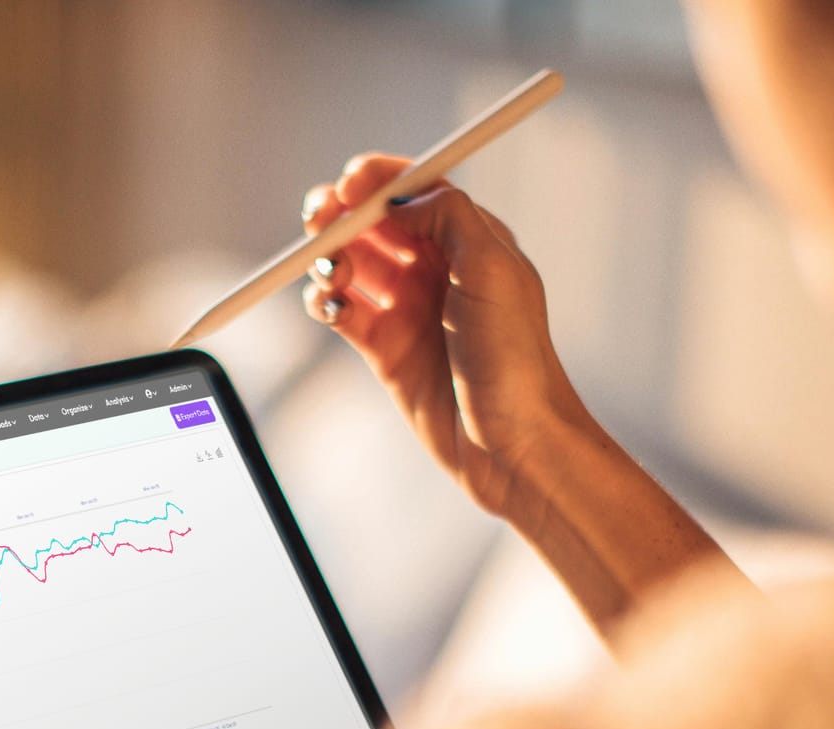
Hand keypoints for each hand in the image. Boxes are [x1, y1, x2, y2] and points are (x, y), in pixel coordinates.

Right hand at [300, 154, 746, 638]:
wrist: (511, 443)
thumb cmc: (515, 357)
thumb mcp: (493, 267)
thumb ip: (448, 215)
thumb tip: (400, 197)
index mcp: (470, 241)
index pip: (415, 189)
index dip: (378, 180)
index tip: (349, 183)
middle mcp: (436, 270)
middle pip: (373, 222)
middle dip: (340, 214)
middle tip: (318, 219)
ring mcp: (407, 309)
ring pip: (351, 263)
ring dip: (329, 258)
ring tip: (332, 272)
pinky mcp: (384, 350)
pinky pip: (341, 310)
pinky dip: (325, 301)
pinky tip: (329, 306)